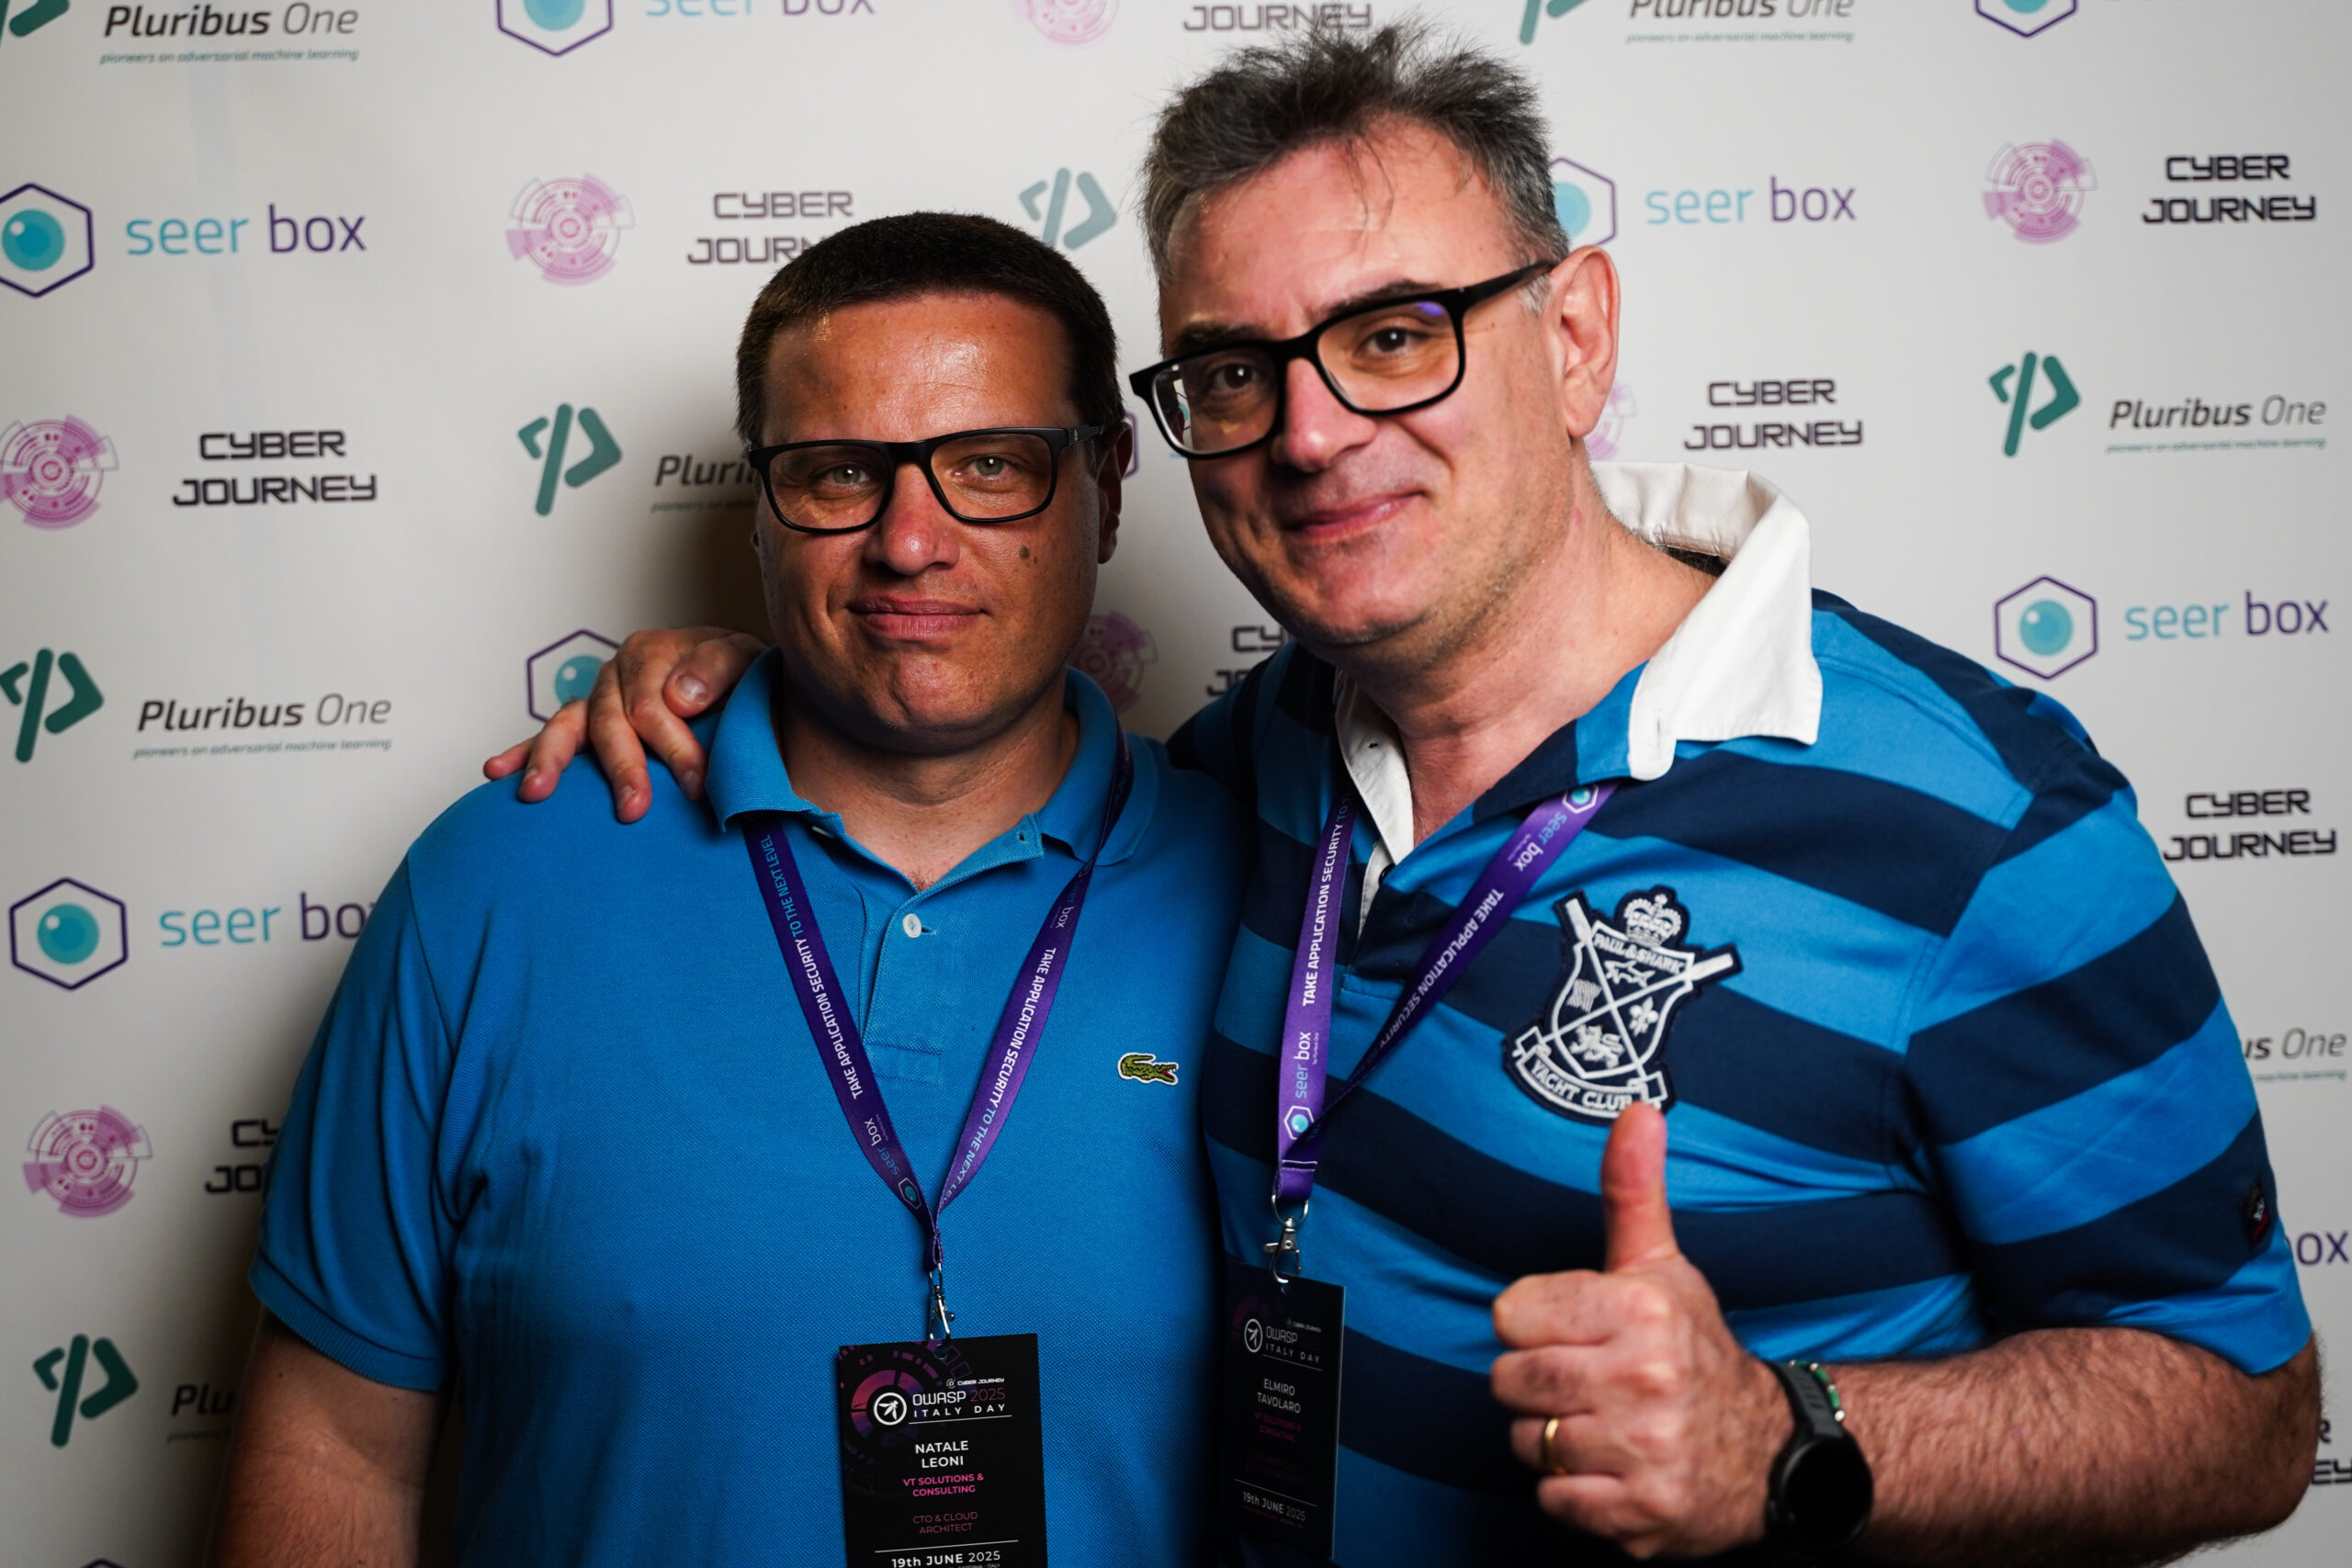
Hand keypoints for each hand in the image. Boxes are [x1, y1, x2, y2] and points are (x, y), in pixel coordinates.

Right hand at [482, 627, 763, 822]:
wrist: (739, 681)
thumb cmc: (740, 674)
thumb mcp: (744, 658)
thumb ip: (716, 668)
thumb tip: (680, 696)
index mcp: (651, 653)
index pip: (654, 704)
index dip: (674, 746)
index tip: (696, 784)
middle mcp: (616, 675)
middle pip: (609, 721)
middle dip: (621, 767)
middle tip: (634, 809)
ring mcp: (596, 700)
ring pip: (567, 727)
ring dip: (552, 760)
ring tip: (536, 792)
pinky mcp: (586, 725)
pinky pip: (551, 737)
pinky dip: (521, 753)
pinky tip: (496, 772)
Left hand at [1491, 1104, 1788, 1557]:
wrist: (1772, 1454)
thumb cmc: (1695, 1349)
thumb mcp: (1662, 1266)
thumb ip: (1632, 1190)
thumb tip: (1637, 1108)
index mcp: (1640, 1311)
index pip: (1510, 1313)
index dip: (1531, 1323)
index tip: (1571, 1330)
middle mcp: (1645, 1381)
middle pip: (1510, 1380)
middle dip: (1536, 1383)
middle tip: (1585, 1381)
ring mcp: (1646, 1453)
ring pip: (1529, 1443)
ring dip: (1554, 1440)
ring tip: (1603, 1424)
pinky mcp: (1642, 1515)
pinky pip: (1554, 1499)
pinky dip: (1574, 1492)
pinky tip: (1613, 1468)